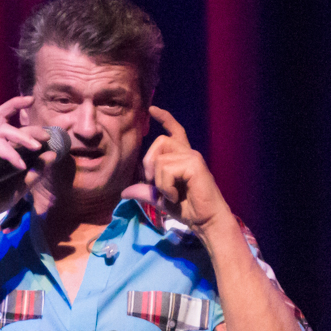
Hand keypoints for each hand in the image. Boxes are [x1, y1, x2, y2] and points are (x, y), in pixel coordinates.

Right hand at [0, 96, 54, 231]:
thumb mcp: (23, 183)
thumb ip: (37, 170)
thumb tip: (52, 156)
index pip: (5, 117)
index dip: (16, 105)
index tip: (31, 100)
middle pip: (5, 120)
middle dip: (29, 127)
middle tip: (46, 136)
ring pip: (4, 130)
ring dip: (23, 137)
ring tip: (37, 148)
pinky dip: (12, 155)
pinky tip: (21, 166)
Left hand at [122, 106, 231, 237]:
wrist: (206, 221)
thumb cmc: (188, 210)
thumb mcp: (161, 199)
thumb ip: (145, 191)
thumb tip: (124, 192)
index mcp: (183, 158)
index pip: (175, 131)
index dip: (165, 119)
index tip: (152, 109)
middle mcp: (188, 153)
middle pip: (159, 141)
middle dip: (148, 163)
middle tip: (153, 184)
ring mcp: (192, 157)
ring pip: (160, 159)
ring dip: (159, 181)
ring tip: (170, 195)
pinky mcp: (194, 164)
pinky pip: (166, 169)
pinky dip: (165, 186)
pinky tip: (175, 196)